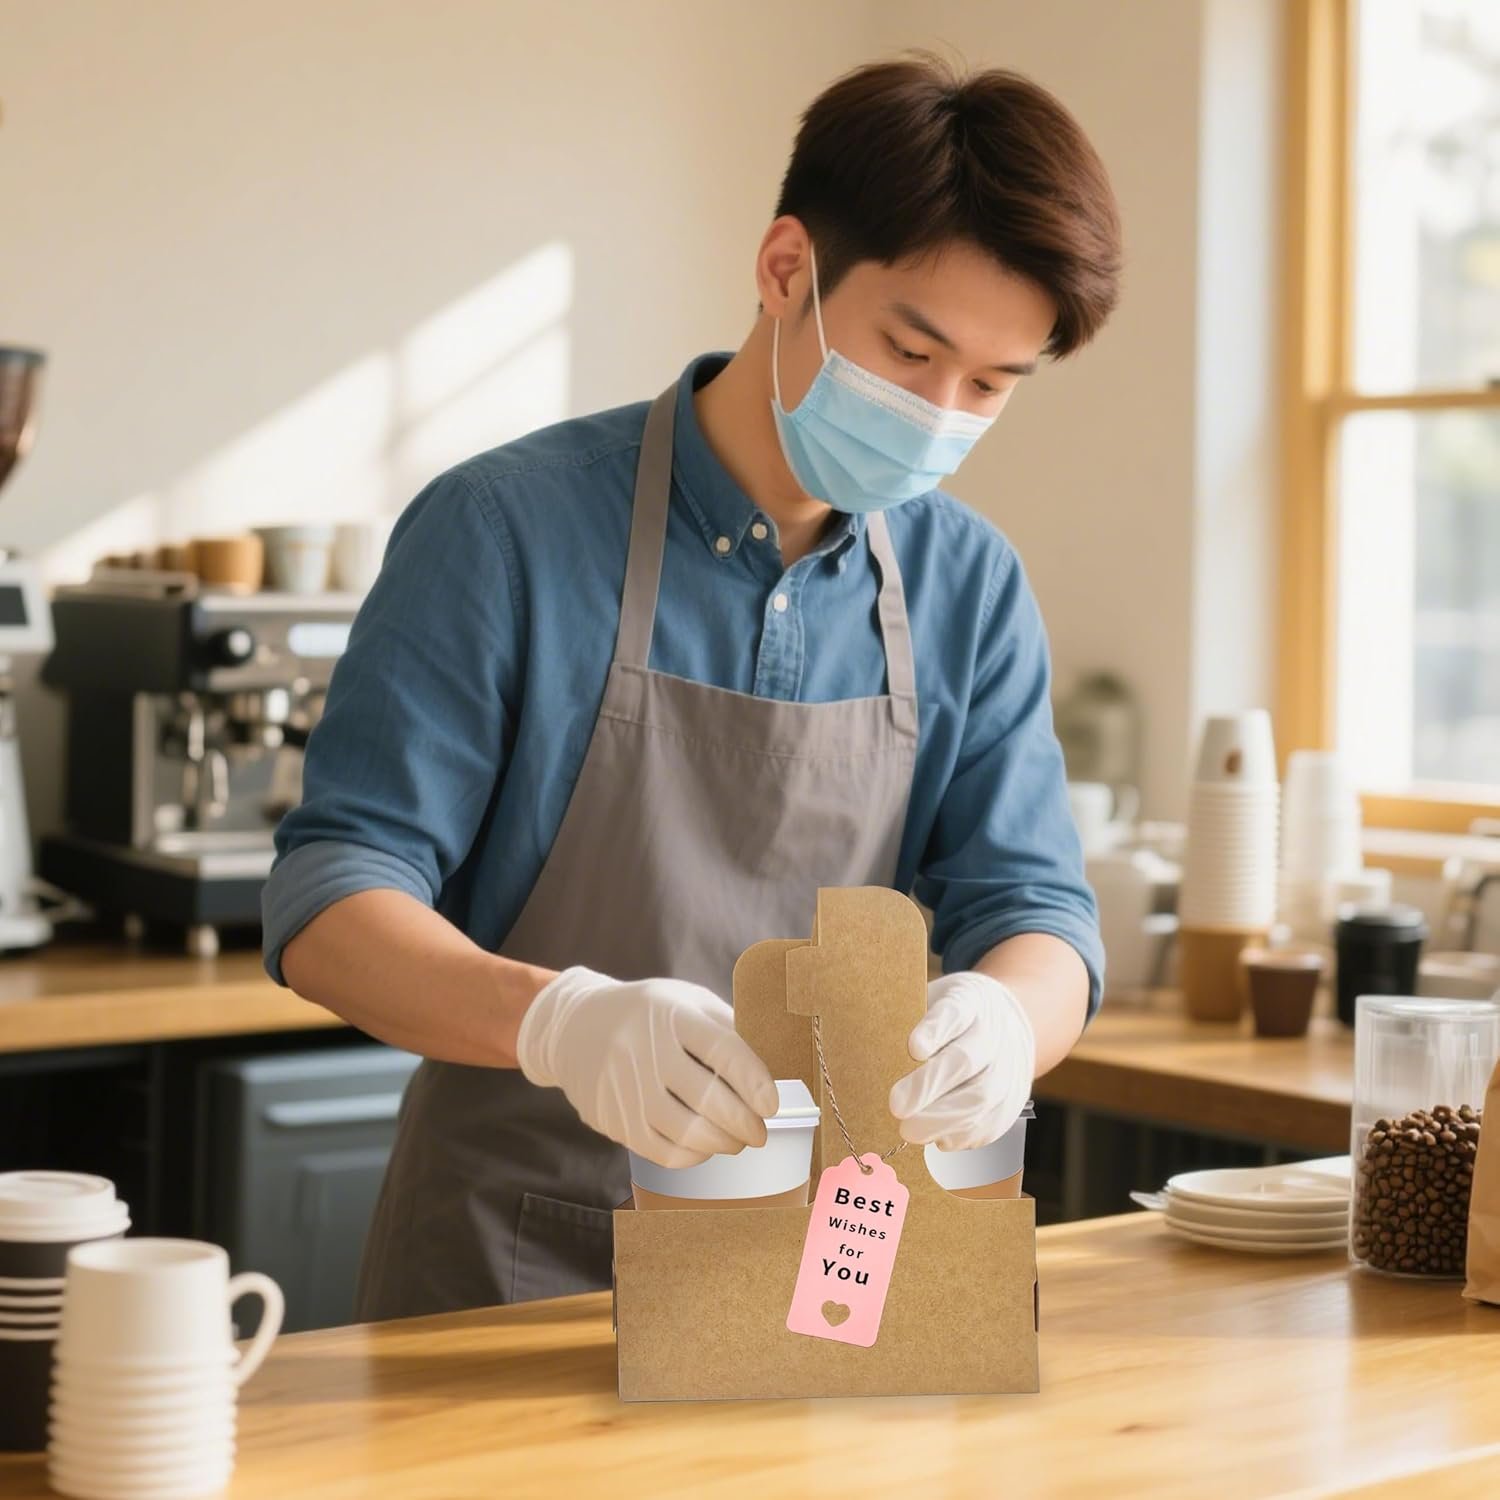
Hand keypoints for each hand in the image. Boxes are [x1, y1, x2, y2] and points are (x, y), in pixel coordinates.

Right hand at [515, 966, 779, 1168]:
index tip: (772, 1104)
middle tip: (760, 1131)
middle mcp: (644, 1047)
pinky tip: (704, 1147)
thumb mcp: (685, 1000)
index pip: (722, 1049)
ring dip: (722, 1143)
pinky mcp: (611, 1117)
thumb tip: (768, 1072)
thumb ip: (725, 1028)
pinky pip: (661, 1151)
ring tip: (736, 1141)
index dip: (754, 1081)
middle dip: (744, 1122)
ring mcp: (624, 1085)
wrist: (574, 1026)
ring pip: (685, 1131)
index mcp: (671, 1013)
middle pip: (706, 1097)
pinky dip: (692, 1156)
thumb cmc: (648, 1013)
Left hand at [888, 971, 1035, 1150]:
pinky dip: (964, 1135)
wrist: (1008, 1021)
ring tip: (910, 1131)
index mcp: (970, 1000)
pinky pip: (994, 1122)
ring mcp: (1010, 1066)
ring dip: (943, 1120)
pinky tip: (939, 1139)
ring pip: (983, 1096)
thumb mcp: (933, 999)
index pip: (955, 1012)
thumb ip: (908, 1021)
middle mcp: (995, 1031)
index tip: (913, 1048)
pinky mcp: (1014, 1098)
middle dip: (930, 1086)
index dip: (935, 1030)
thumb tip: (870, 1049)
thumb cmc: (952, 1015)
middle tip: (897, 1105)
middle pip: (967, 1059)